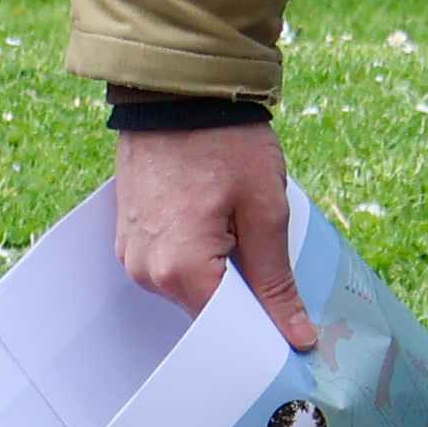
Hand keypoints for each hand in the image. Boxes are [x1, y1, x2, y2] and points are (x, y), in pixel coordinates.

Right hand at [113, 118, 315, 348]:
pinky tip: (220, 224)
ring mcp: (131, 254)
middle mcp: (145, 271)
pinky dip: (198, 255)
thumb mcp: (265, 209)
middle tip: (277, 271)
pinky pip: (169, 263)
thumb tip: (297, 338)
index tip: (293, 329)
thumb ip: (277, 281)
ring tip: (245, 232)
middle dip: (243, 298)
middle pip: (204, 311)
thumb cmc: (226, 142)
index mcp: (179, 270)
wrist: (178, 88)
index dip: (263, 328)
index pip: (225, 330)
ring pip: (188, 288)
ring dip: (220, 272)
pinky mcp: (129, 234)